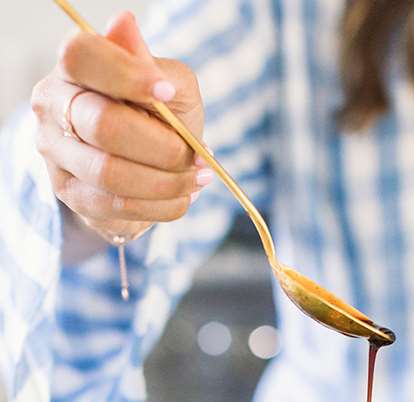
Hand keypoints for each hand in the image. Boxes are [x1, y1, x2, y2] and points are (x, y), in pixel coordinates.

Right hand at [31, 11, 209, 242]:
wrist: (144, 167)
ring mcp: (58, 154)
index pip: (82, 57)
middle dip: (163, 146)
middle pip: (103, 125)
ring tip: (197, 178)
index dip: (127, 75)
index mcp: (74, 69)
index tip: (168, 94)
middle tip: (197, 155)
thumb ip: (151, 63)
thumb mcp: (168, 86)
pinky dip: (161, 205)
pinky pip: (117, 205)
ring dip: (166, 181)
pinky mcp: (72, 194)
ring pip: (110, 172)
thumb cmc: (157, 118)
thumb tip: (124, 23)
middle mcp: (54, 107)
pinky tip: (183, 196)